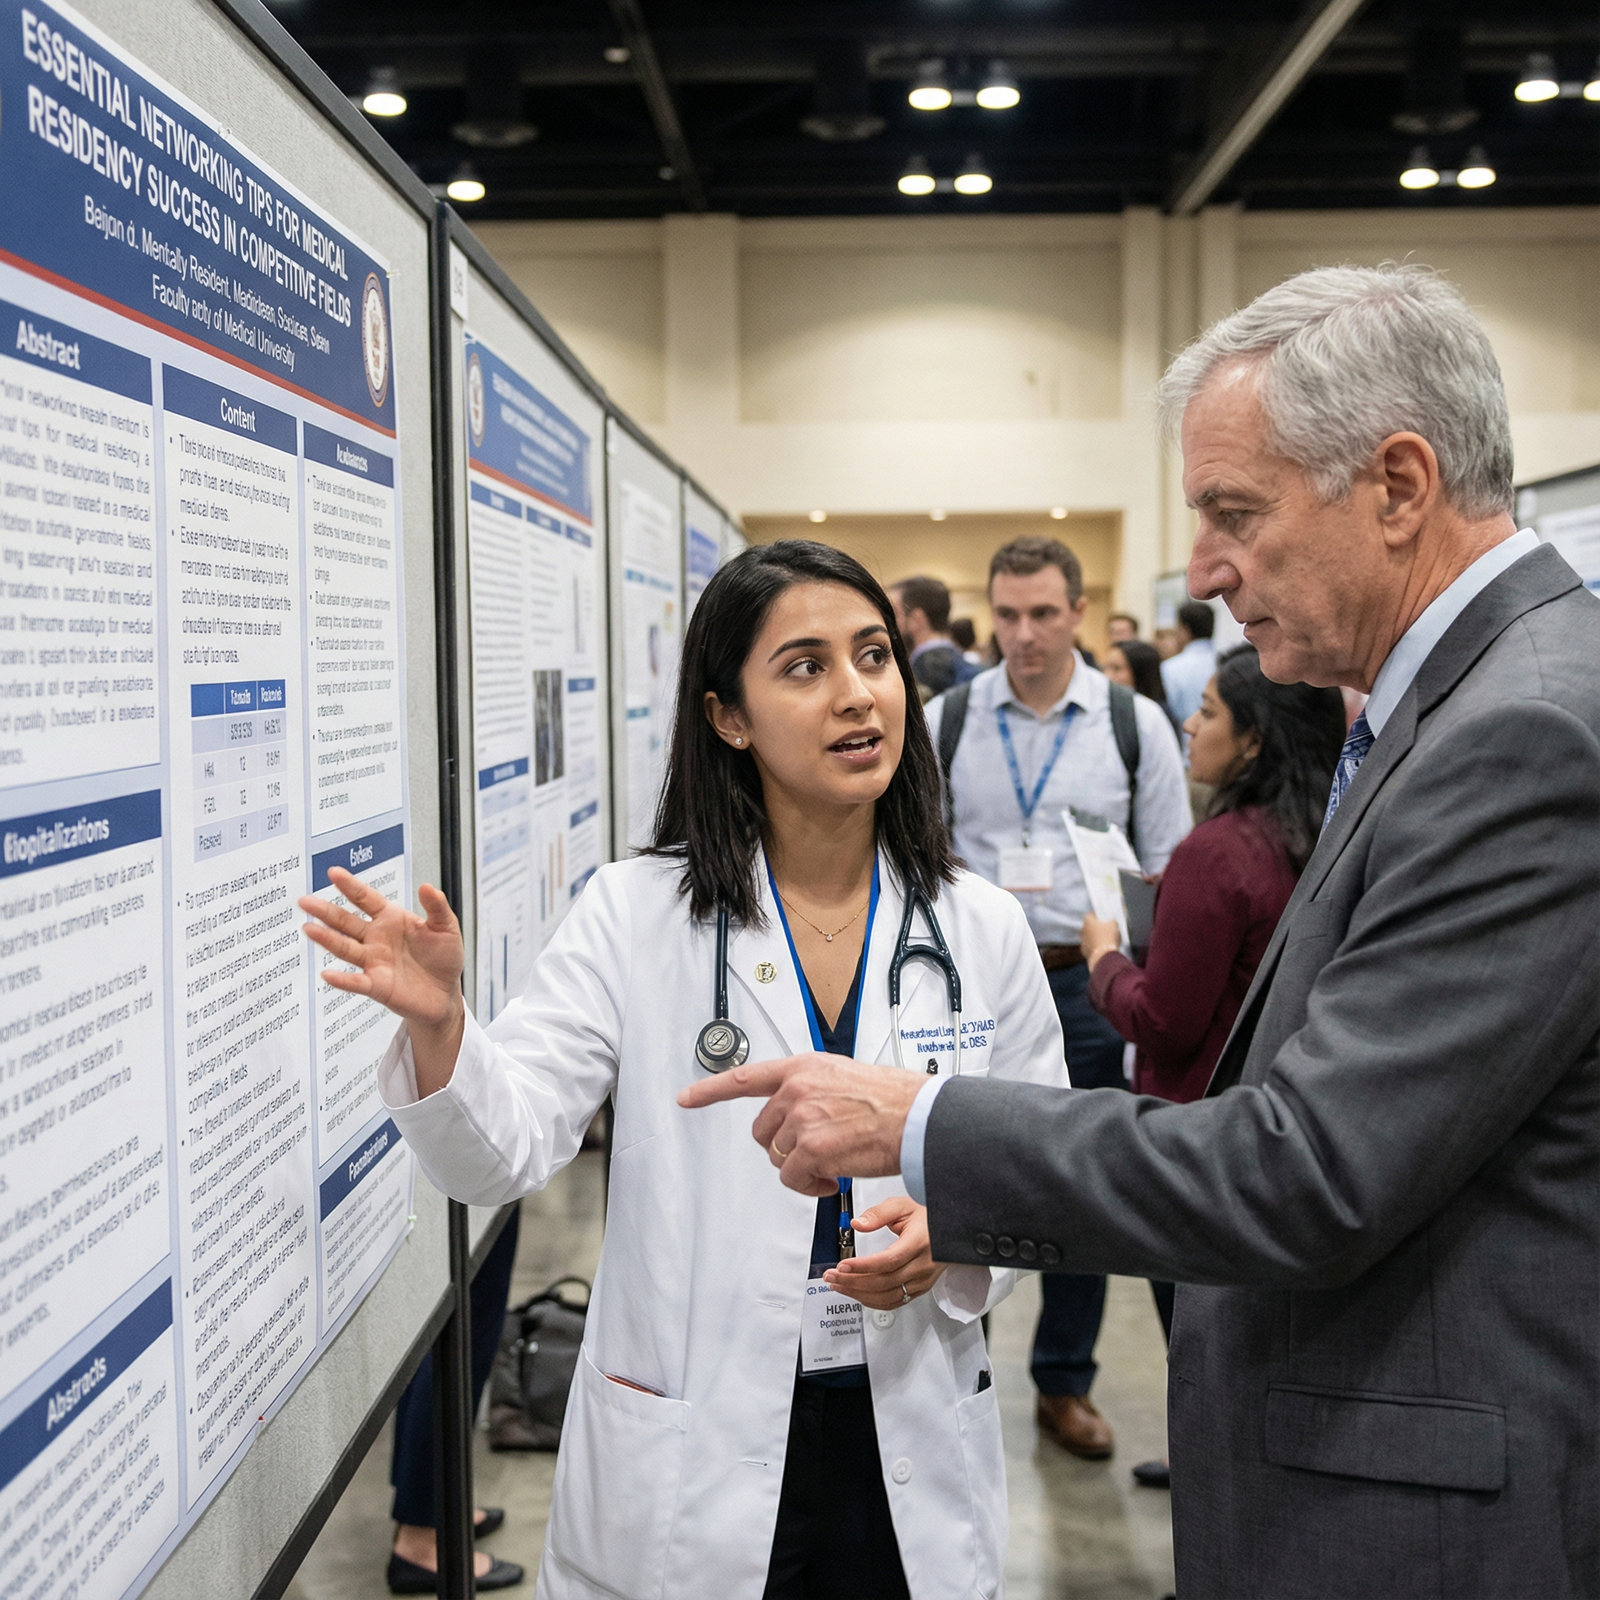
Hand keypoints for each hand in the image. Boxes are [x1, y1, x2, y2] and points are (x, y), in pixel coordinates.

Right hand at [299, 868, 465, 1092]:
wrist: (445, 993)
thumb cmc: (443, 957)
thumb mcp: (446, 927)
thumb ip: (437, 907)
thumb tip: (427, 886)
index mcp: (391, 919)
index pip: (366, 899)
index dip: (350, 886)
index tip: (333, 873)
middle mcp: (376, 938)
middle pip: (346, 922)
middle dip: (326, 911)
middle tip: (305, 901)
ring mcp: (373, 962)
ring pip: (345, 948)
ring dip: (327, 940)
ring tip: (308, 929)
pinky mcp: (377, 985)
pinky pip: (356, 981)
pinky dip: (342, 979)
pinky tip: (328, 974)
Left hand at [677, 1054, 923, 1196]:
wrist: (917, 1116)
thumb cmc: (890, 1099)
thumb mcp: (842, 1076)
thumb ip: (811, 1089)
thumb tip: (794, 1113)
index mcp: (802, 1068)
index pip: (744, 1078)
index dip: (709, 1091)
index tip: (686, 1098)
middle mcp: (796, 1090)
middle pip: (763, 1132)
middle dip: (784, 1147)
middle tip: (817, 1150)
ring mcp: (802, 1119)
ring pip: (778, 1158)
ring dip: (801, 1168)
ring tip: (833, 1161)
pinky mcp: (811, 1149)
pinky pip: (793, 1179)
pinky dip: (810, 1187)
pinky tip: (833, 1178)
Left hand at [824, 1197, 945, 1308]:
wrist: (951, 1230)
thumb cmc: (928, 1216)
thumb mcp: (903, 1205)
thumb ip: (878, 1213)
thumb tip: (857, 1224)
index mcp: (919, 1242)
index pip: (888, 1260)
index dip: (863, 1266)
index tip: (842, 1266)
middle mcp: (923, 1265)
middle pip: (884, 1282)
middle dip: (853, 1282)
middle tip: (832, 1277)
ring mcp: (923, 1280)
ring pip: (888, 1296)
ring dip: (859, 1294)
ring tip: (839, 1286)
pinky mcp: (921, 1288)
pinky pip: (895, 1301)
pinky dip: (874, 1301)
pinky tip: (858, 1294)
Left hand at [1079, 911, 1121, 971]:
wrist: (1104, 956)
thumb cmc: (1109, 937)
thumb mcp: (1115, 925)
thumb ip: (1113, 920)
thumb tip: (1115, 918)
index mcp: (1088, 920)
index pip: (1092, 914)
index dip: (1099, 916)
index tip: (1106, 918)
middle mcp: (1082, 929)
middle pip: (1090, 926)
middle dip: (1097, 927)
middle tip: (1107, 929)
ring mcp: (1082, 941)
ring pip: (1089, 936)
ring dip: (1095, 937)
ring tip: (1106, 940)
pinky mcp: (1084, 951)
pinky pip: (1090, 946)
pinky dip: (1095, 947)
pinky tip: (1102, 948)